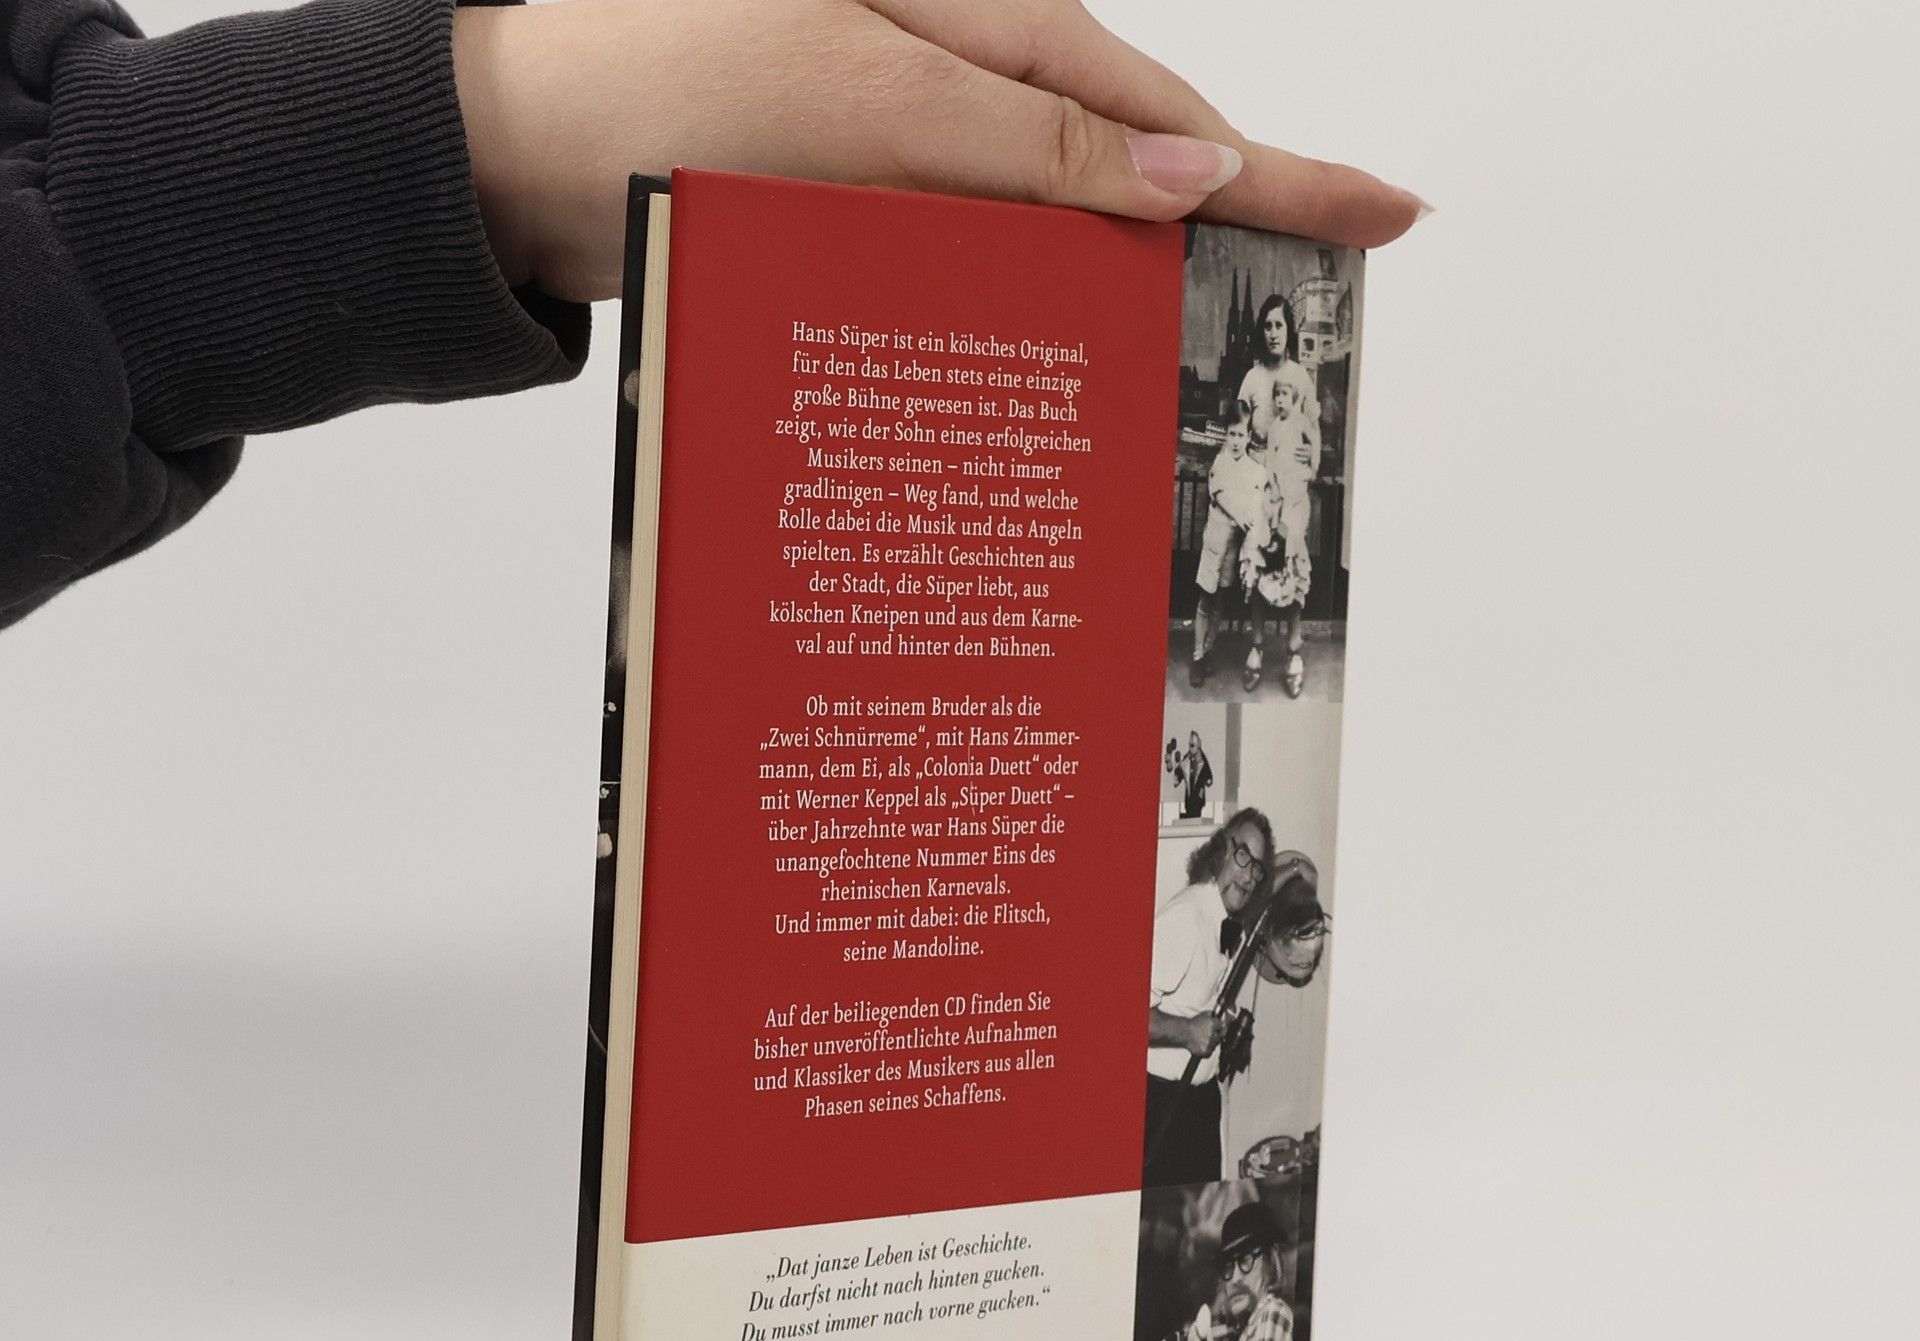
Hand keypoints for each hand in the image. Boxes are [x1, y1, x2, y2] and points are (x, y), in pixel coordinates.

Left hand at [453, 0, 1425, 302]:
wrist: (522, 150)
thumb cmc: (669, 85)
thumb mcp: (872, 98)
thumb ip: (1037, 137)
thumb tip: (1190, 164)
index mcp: (981, 21)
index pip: (1166, 104)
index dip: (1281, 167)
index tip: (1386, 211)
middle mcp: (959, 77)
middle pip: (1127, 164)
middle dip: (1216, 239)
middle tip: (1308, 321)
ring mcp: (913, 143)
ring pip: (1052, 227)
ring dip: (1113, 293)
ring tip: (1200, 367)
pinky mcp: (865, 204)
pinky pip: (973, 258)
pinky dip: (1016, 312)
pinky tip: (1051, 361)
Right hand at [1183, 1011, 1221, 1057]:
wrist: (1183, 1033)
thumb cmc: (1193, 1024)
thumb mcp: (1204, 1014)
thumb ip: (1214, 1015)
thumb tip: (1222, 1016)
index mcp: (1213, 1024)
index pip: (1223, 1027)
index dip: (1220, 1028)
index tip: (1218, 1029)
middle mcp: (1212, 1034)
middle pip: (1221, 1036)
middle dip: (1217, 1035)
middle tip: (1209, 1034)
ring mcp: (1209, 1044)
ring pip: (1215, 1045)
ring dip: (1212, 1043)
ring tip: (1203, 1039)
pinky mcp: (1206, 1051)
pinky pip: (1210, 1052)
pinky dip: (1207, 1050)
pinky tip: (1201, 1045)